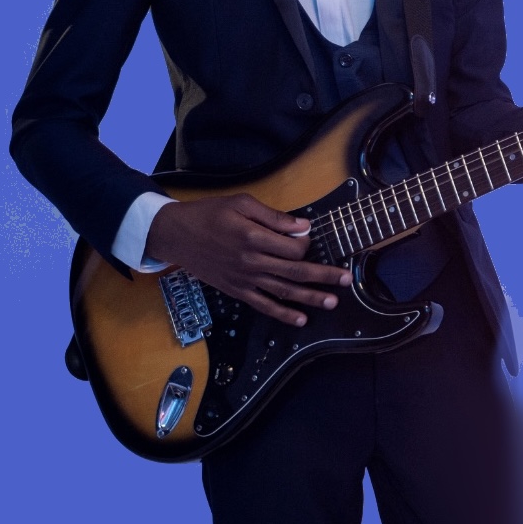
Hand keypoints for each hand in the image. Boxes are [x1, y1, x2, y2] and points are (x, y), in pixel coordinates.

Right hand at [145, 194, 351, 325]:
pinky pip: (264, 305)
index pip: (293, 248)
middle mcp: (252, 262)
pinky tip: (301, 319)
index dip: (307, 244)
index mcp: (254, 237)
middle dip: (324, 276)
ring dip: (311, 298)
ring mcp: (244, 279)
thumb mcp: (241, 203)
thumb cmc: (209, 214)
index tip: (308, 238)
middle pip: (295, 272)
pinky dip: (283, 314)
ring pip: (284, 292)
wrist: (175, 235)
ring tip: (333, 301)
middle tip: (347, 279)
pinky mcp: (237, 291)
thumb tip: (303, 227)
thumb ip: (274, 217)